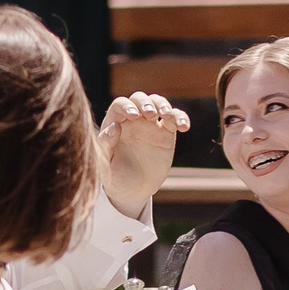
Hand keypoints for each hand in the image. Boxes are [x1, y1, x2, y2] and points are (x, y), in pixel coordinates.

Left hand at [100, 90, 188, 219]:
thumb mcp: (104, 165)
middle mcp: (132, 121)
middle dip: (146, 102)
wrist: (132, 190)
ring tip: (167, 117)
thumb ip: (106, 145)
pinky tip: (183, 127)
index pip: (120, 105)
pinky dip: (181, 117)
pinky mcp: (166, 133)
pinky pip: (175, 118)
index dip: (127, 106)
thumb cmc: (114, 177)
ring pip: (158, 103)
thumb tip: (114, 126)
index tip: (133, 116)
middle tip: (151, 115)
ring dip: (164, 105)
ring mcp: (150, 125)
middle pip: (139, 99)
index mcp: (114, 124)